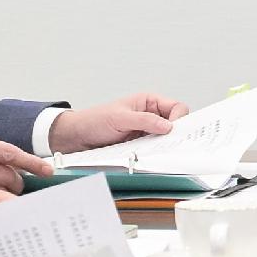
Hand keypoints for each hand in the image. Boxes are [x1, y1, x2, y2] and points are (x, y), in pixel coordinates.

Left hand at [50, 97, 186, 152]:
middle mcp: (149, 115)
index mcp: (148, 102)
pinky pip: (155, 148)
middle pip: (175, 123)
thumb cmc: (94, 121)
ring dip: (163, 144)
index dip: (179, 119)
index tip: (173, 131)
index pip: (176, 107)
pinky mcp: (140, 144)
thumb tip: (167, 126)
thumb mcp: (120, 118)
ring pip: (166, 138)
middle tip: (170, 143)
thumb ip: (144, 120)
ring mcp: (145, 131)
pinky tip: (149, 155)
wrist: (76, 137)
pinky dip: (155, 152)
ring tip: (156, 149)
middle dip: (174, 133)